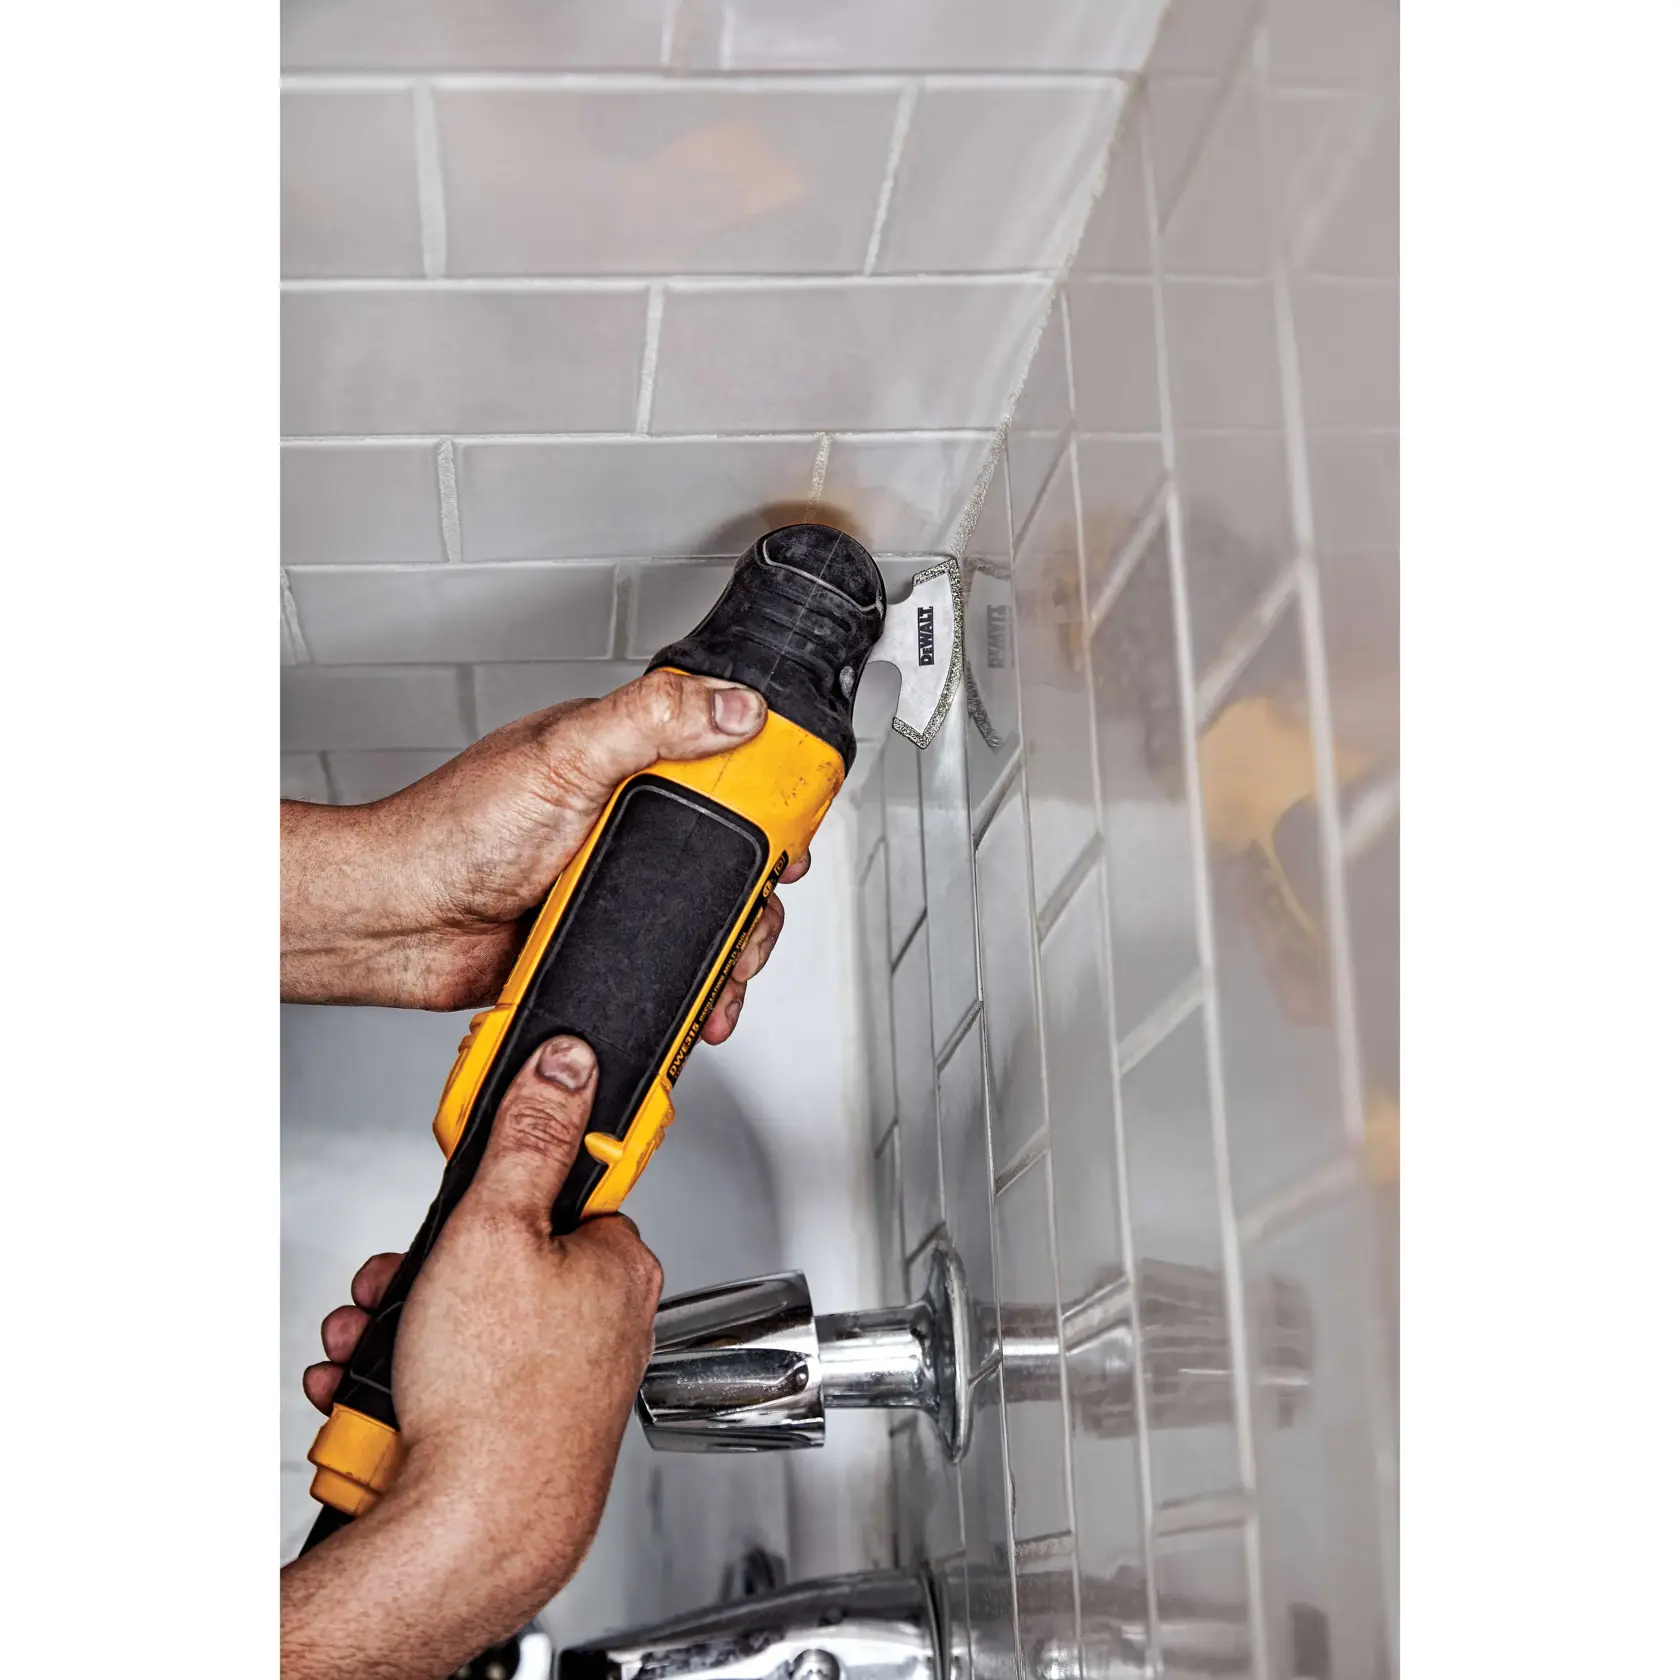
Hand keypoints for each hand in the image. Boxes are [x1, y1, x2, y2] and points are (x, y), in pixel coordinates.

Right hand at [281, 1033, 659, 1679]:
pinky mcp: (519, 1430)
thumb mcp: (496, 1225)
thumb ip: (530, 1135)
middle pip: (501, 1257)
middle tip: (396, 1284)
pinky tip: (378, 1393)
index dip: (497, 1187)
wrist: (466, 1540)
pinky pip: (457, 1381)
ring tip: (371, 1345)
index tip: (468, 1195)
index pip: (562, 1188)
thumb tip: (568, 1064)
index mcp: (617, 1265)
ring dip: (402, 1325)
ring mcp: (561, 1383)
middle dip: (425, 1269)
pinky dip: (408, 1380)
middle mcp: (604, 1324)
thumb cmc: (496, 1403)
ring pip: (468, 1321)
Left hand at [282, 670, 808, 1015]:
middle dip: (764, 875)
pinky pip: (676, 958)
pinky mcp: (610, 937)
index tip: (798, 809)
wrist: (398, 925)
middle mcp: (626, 816)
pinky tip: (703, 994)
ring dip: (738, 939)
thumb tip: (734, 704)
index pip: (722, 752)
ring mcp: (621, 880)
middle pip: (732, 840)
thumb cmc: (452, 830)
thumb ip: (650, 723)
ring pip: (712, 907)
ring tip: (734, 959)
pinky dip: (701, 981)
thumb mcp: (563, 756)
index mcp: (621, 755)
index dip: (770, 779)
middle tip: (768, 895)